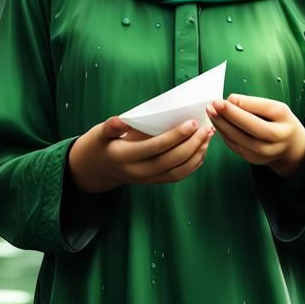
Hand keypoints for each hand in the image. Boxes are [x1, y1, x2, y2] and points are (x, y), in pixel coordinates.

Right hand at [68, 117, 213, 192]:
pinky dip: (193, 164)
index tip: (192, 122)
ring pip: (178, 172)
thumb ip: (111, 127)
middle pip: (171, 161)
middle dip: (192, 144)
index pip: (155, 147)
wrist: (96, 169)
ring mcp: (147, 179)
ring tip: (208, 136)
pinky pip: (178, 176)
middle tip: (206, 128)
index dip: (175, 136)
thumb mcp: (99, 133)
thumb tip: (119, 121)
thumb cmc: (101, 144)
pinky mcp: (154, 182)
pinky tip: (202, 149)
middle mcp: (137, 172)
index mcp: (124, 157)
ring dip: (197, 154)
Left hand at [206, 94, 304, 176]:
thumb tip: (230, 101)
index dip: (243, 105)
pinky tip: (217, 122)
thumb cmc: (279, 121)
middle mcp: (277, 138)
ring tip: (211, 112)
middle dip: (230, 116)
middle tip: (214, 105)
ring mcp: (265, 152)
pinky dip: (224, 133)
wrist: (290, 145)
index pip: (264, 110)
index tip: (226, 98)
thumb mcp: (273, 108)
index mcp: (284, 119)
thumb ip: (253, 104)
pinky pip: (234, 145)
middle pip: (252, 127)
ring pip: (240, 139)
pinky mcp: (253, 159)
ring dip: (222, 125)